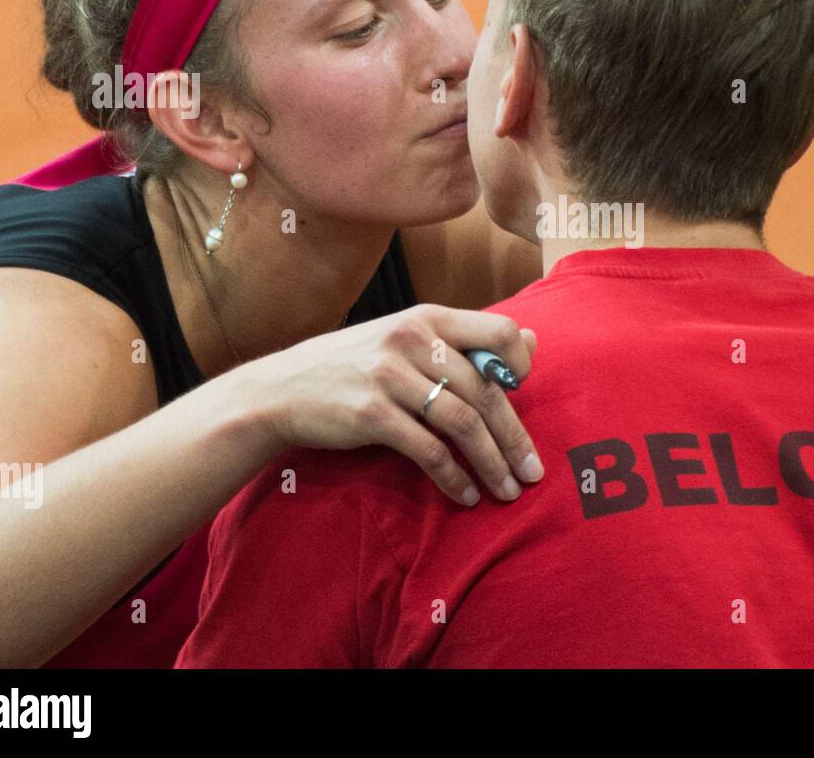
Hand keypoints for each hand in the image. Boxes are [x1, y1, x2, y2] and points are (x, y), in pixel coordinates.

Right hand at [246, 303, 541, 505]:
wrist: (281, 389)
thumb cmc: (355, 365)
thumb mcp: (408, 338)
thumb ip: (465, 342)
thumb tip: (533, 342)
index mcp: (428, 317)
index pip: (499, 332)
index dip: (520, 364)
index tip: (524, 396)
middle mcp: (412, 339)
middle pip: (486, 391)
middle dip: (514, 437)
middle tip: (533, 472)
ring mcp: (390, 376)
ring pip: (463, 423)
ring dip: (492, 463)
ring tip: (507, 490)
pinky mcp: (371, 413)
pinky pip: (429, 450)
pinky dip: (454, 477)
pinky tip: (466, 495)